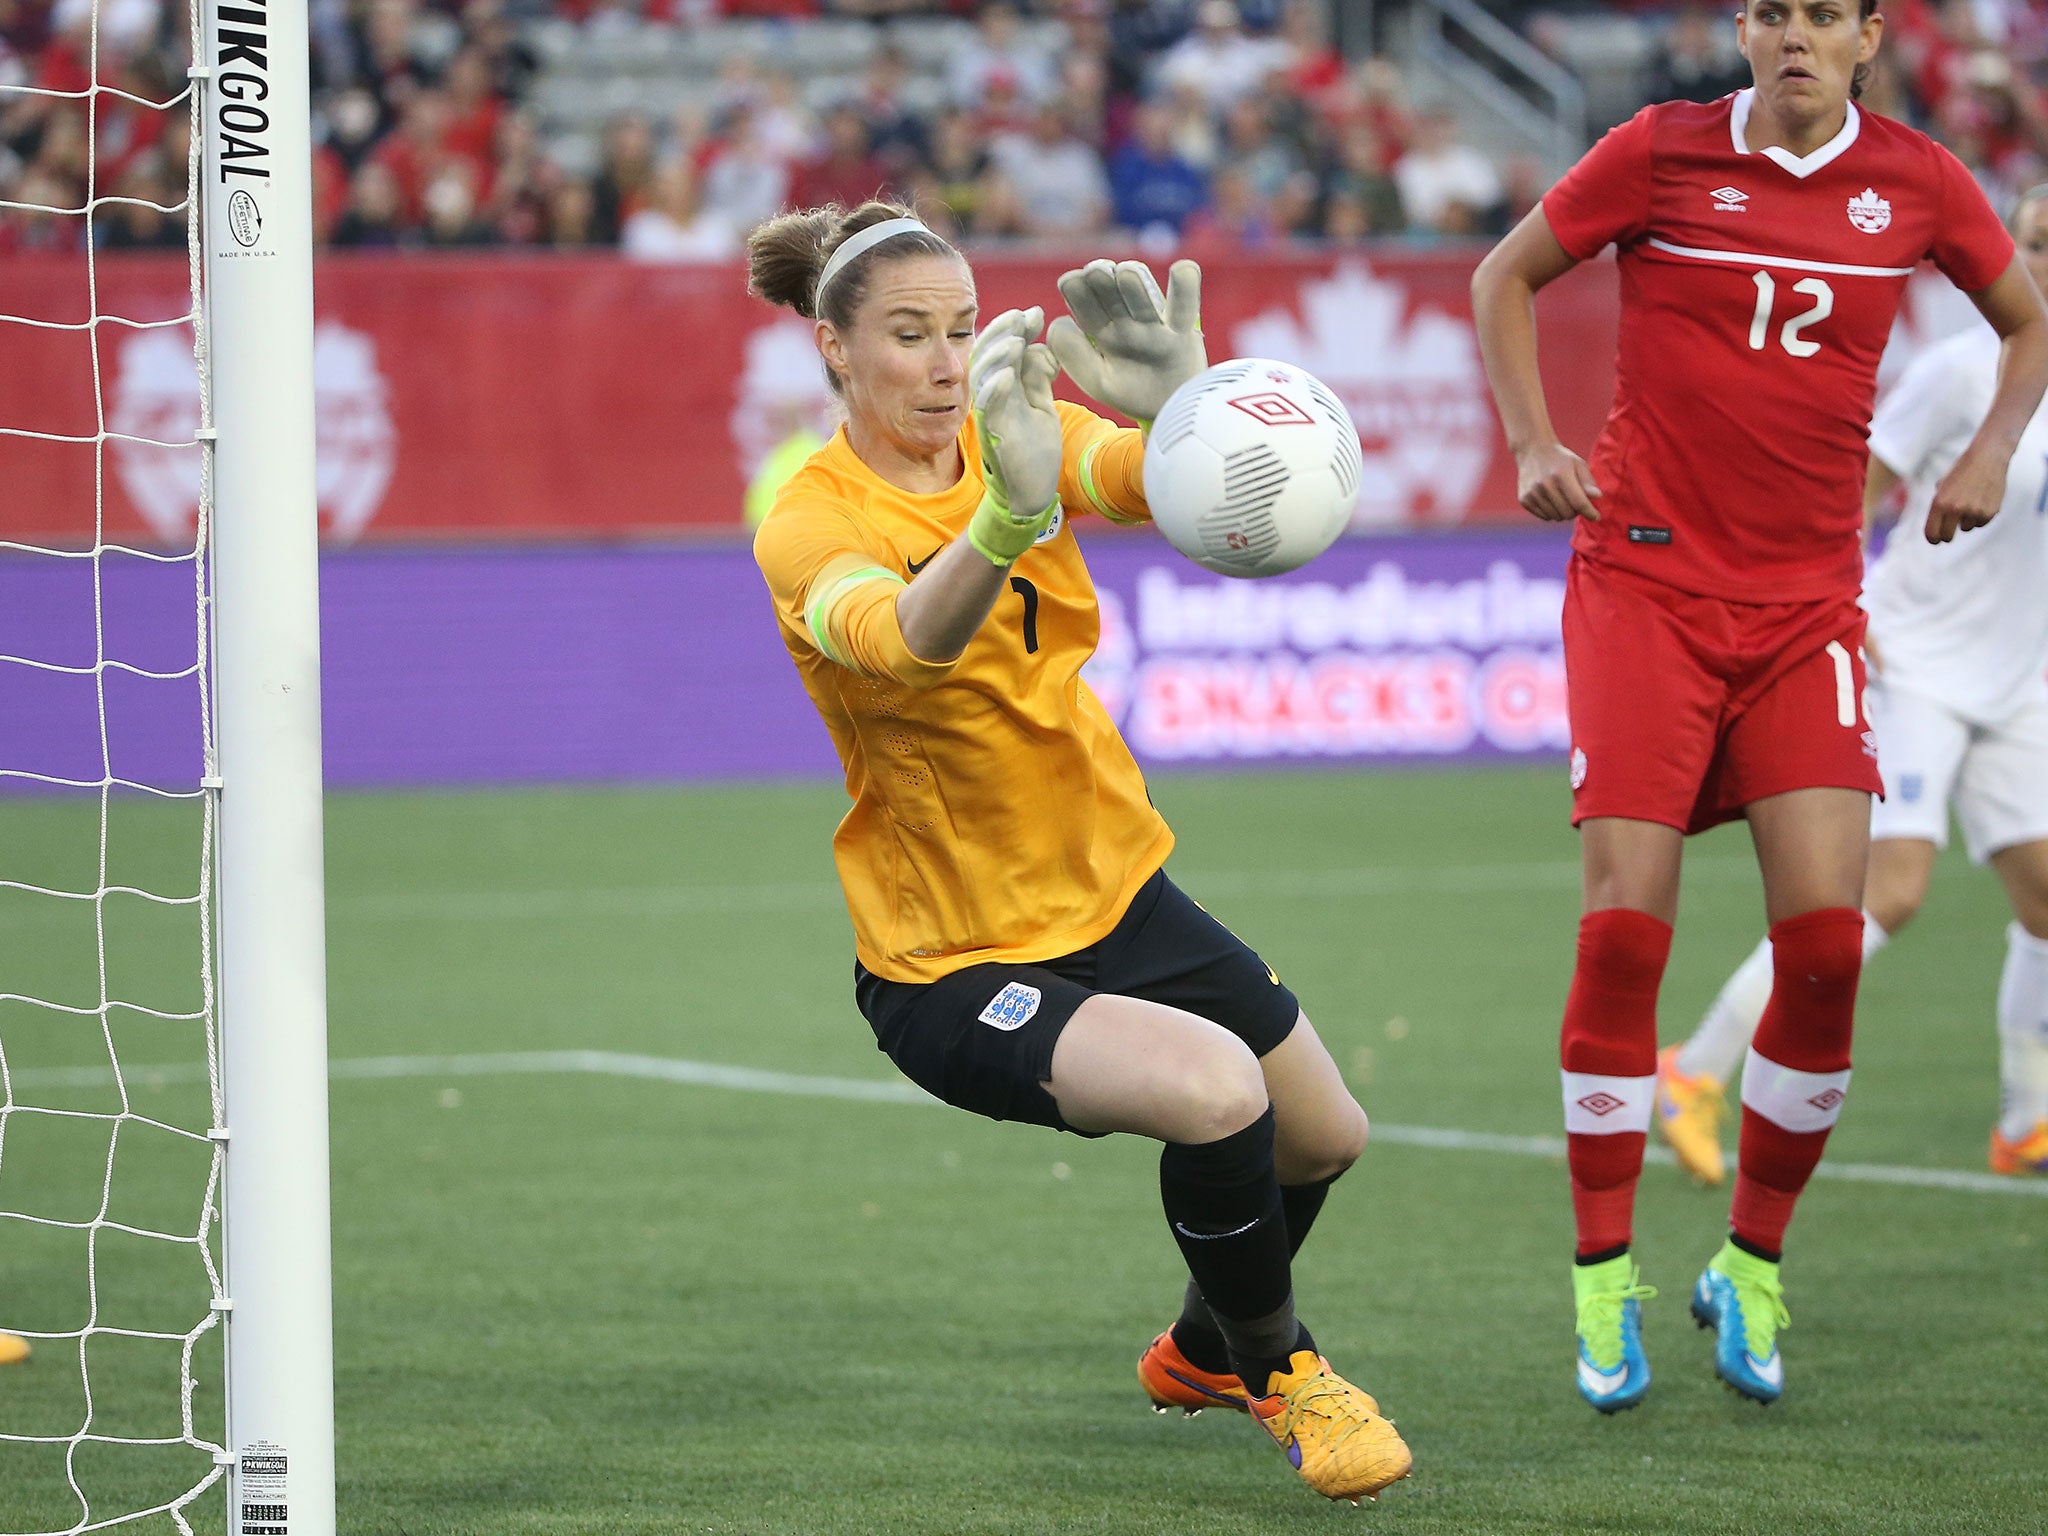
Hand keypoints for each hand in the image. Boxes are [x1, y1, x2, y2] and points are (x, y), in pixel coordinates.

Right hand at [968, 306, 1063, 565]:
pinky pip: (989, 408)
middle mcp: (994, 397)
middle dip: (1002, 332)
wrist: (1033, 493)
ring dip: (998, 356)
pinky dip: (997, 389)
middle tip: (1022, 316)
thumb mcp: (1041, 406)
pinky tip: (1009, 374)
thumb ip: (1039, 377)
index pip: (1003, 348)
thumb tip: (1043, 346)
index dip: (1015, 328)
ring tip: (1016, 340)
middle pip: (987, 355)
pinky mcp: (995, 434)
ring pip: (983, 377)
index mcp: (1005, 387)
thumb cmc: (1035, 451)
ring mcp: (992, 415)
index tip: (1036, 312)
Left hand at [1046, 258, 1205, 426]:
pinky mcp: (1183, 331)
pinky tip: (1181, 269)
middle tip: (1100, 275)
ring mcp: (1154, 323)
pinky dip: (1185, 283)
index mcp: (1100, 328)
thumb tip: (1061, 318)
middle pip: (1107, 284)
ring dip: (1128, 278)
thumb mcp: (1094, 379)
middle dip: (1099, 275)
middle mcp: (1125, 320)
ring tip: (1126, 277)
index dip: (1074, 285)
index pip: (1079, 294)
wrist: (1168, 415)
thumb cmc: (1130, 395)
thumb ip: (1070, 351)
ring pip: (1138, 288)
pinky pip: (1186, 302)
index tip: (1075, 287)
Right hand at [1514, 440, 1601, 521]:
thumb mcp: (1578, 465)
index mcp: (1561, 474)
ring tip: (1563, 499)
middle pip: (1567, 513)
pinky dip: (1551, 512)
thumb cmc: (1560, 460)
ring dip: (1563, 512)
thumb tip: (1598, 496)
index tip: (1596, 516)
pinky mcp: (1524, 499)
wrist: (1533, 451)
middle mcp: (1544, 484)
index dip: (1590, 512)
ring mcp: (1532, 493)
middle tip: (1576, 501)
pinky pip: (1544, 517)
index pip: (1578, 502)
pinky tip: (1551, 499)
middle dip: (1575, 511)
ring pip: (1556, 517)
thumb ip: (1588, 482)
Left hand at [1923, 446, 2004, 543]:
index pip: (1931, 532)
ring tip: (1971, 501)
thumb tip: (1936, 525)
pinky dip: (1980, 516)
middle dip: (1947, 535)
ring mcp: (1973, 511)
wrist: (1987, 457)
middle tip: (1949, 532)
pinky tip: (1982, 501)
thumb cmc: (1962, 470)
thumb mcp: (1943, 484)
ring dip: (1966, 520)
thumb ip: (1938, 503)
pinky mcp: (1990, 512)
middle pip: (1948, 536)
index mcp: (1939, 502)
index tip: (1935, 540)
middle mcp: (1955, 508)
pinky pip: (1981, 523)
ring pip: (1966, 528)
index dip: (1933, 539)